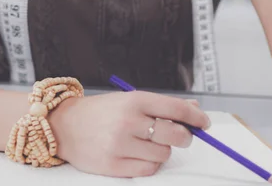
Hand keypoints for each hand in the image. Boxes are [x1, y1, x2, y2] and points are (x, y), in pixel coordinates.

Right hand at [48, 91, 209, 177]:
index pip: (176, 109)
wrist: (66, 125)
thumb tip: (192, 108)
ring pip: (163, 155)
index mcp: (135, 100)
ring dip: (163, 151)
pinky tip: (140, 155)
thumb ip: (162, 105)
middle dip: (185, 136)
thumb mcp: (130, 99)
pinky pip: (147, 171)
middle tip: (183, 136)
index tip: (204, 122)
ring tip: (150, 144)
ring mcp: (120, 144)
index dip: (195, 117)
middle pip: (175, 134)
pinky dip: (150, 165)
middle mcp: (129, 121)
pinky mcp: (113, 166)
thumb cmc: (102, 111)